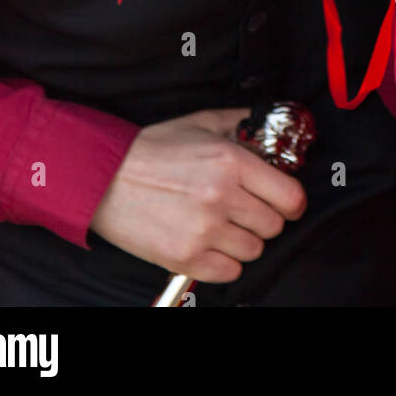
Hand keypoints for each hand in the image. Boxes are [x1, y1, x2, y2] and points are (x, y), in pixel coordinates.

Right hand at [90, 107, 306, 284]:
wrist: (104, 177)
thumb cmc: (152, 149)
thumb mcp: (200, 122)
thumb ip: (240, 123)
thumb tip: (271, 126)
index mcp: (231, 161)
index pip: (290, 196)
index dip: (291, 201)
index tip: (285, 202)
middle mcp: (222, 197)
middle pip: (274, 225)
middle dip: (264, 217)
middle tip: (244, 209)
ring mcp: (204, 230)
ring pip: (254, 250)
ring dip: (243, 240)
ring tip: (221, 224)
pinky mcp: (185, 257)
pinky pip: (230, 272)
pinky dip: (224, 261)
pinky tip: (208, 242)